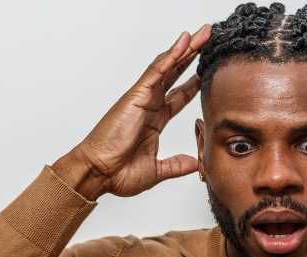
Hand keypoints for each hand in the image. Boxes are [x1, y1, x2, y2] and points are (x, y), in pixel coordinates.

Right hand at [52, 24, 210, 199]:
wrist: (98, 173)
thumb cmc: (117, 173)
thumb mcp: (156, 171)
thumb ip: (176, 165)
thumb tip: (194, 163)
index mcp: (154, 121)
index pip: (178, 96)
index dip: (194, 83)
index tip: (208, 72)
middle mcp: (149, 106)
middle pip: (175, 74)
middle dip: (192, 57)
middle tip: (208, 39)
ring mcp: (142, 99)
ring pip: (167, 67)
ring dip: (185, 49)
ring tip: (202, 33)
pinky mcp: (136, 96)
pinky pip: (155, 71)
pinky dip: (169, 56)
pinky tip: (183, 43)